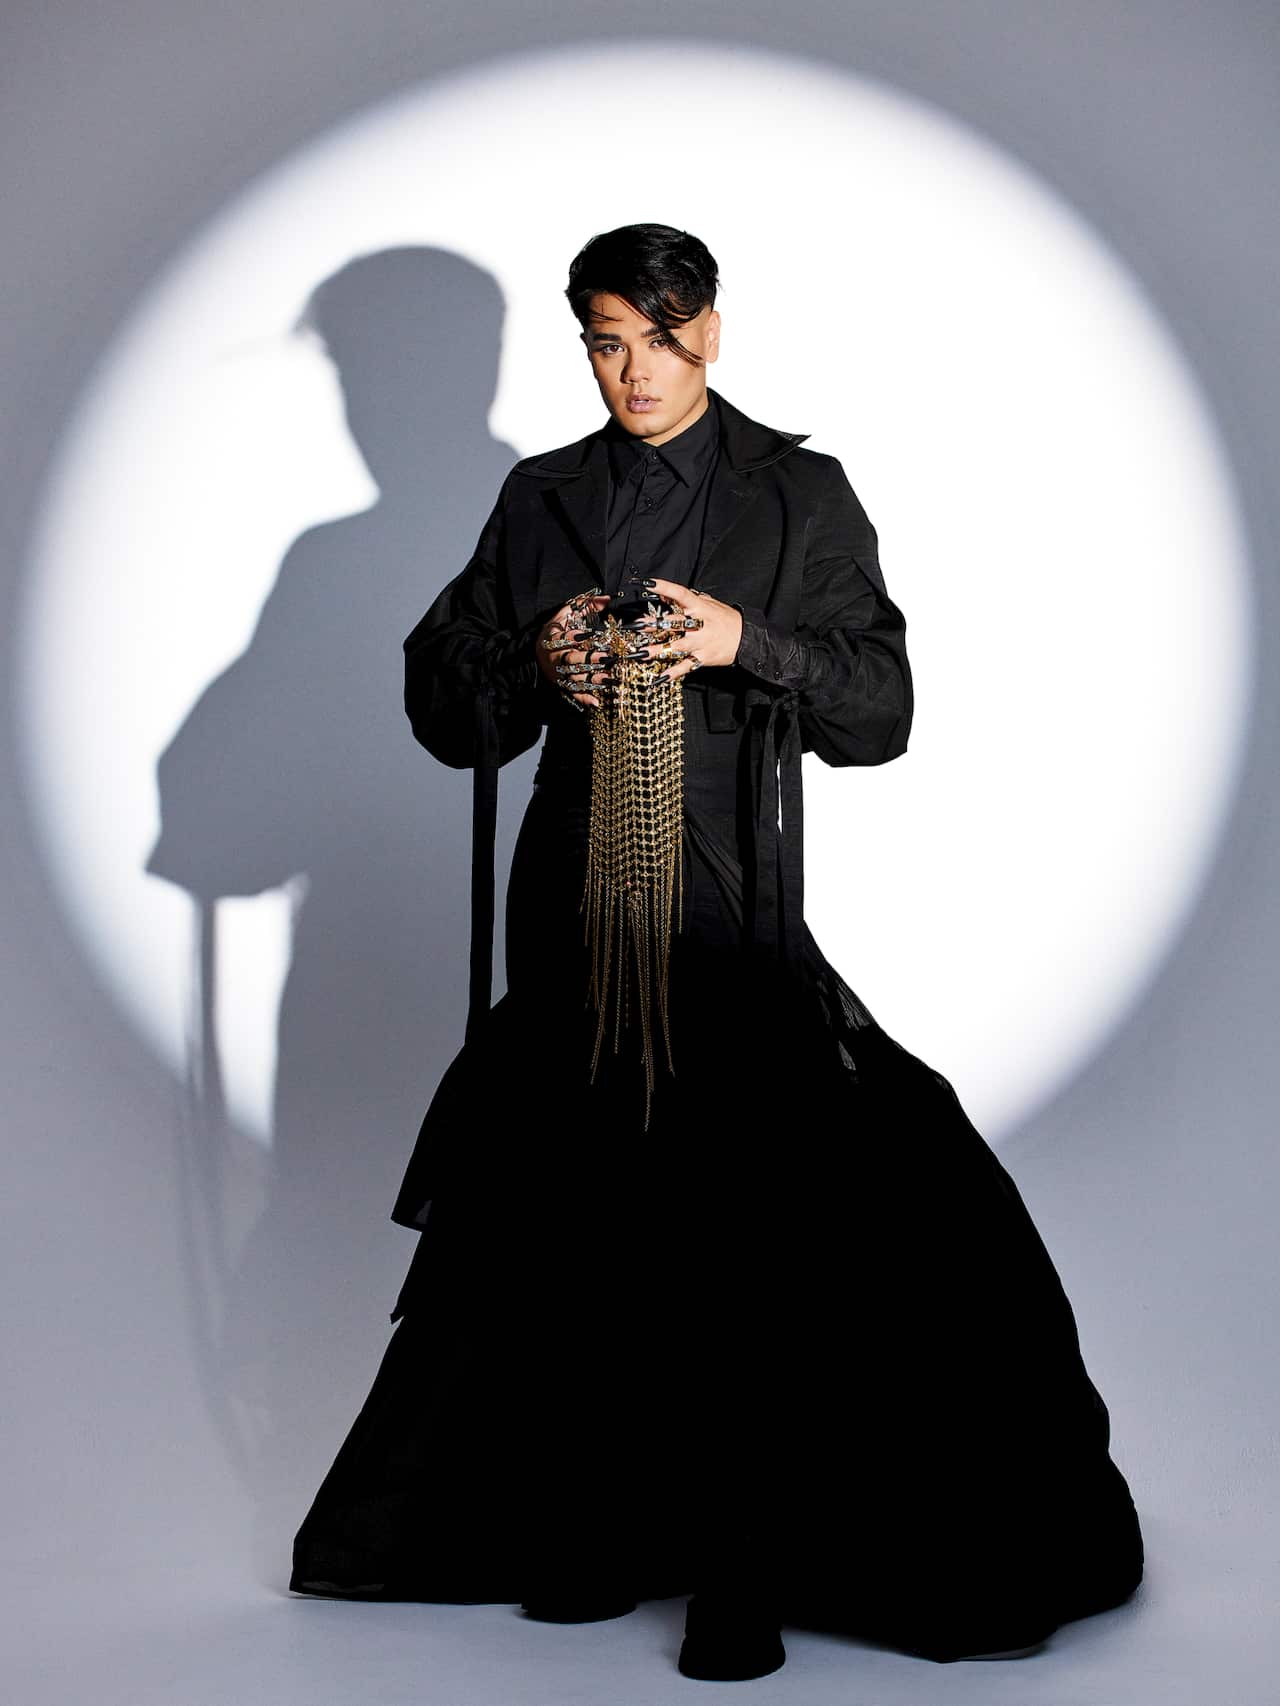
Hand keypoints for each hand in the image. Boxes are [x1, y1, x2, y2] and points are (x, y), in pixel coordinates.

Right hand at [536, 588, 612, 710]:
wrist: (535, 654)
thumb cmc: (554, 632)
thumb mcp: (564, 615)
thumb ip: (584, 605)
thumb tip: (606, 598)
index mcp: (553, 639)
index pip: (562, 638)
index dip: (572, 637)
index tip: (586, 634)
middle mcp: (555, 658)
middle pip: (571, 659)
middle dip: (588, 658)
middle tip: (606, 657)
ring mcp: (559, 673)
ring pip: (575, 677)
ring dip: (592, 679)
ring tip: (609, 679)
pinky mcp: (562, 685)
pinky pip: (573, 692)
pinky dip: (584, 698)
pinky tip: (596, 702)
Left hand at [622, 578, 742, 681]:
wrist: (746, 638)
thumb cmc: (726, 619)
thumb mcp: (709, 604)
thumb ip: (689, 599)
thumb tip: (665, 593)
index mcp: (700, 607)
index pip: (679, 593)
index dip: (663, 587)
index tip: (646, 584)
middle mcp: (698, 624)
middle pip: (672, 623)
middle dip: (652, 625)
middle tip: (633, 625)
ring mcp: (700, 642)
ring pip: (674, 646)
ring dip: (655, 651)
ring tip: (637, 653)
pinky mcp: (703, 658)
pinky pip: (685, 666)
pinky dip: (672, 673)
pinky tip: (657, 678)